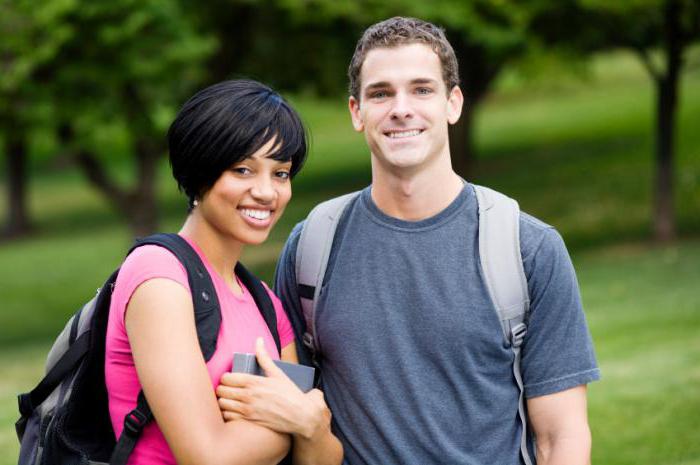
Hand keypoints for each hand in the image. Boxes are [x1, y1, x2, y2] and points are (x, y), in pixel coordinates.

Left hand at [217, 338, 331, 439]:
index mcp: (254, 382)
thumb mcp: (278, 373)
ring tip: (228, 399)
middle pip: (221, 391)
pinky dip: (227, 413)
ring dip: (223, 401)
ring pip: (222, 404)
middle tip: (227, 389)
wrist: (301, 415)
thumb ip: (264, 357)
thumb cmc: (290, 394)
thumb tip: (259, 340)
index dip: (225, 378)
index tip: (229, 379)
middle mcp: (249, 396)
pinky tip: (232, 411)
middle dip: (222, 388)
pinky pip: (228, 417)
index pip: (227, 378)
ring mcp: (248, 410)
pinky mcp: (249, 422)